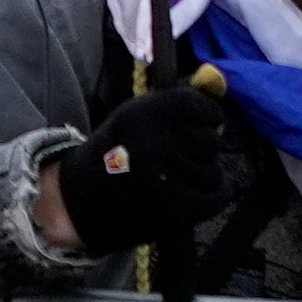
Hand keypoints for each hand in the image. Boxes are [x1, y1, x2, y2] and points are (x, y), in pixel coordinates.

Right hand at [42, 76, 261, 263]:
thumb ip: (175, 105)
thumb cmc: (115, 150)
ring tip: (178, 178)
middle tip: (178, 158)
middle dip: (200, 151)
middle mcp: (161, 141)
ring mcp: (169, 177)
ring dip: (202, 175)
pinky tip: (200, 194)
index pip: (206, 110)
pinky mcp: (176, 209)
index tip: (196, 127)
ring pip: (214, 172)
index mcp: (150, 111)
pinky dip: (214, 195)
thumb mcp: (137, 114)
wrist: (80, 198)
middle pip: (212, 143)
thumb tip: (220, 92)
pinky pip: (217, 195)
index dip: (206, 119)